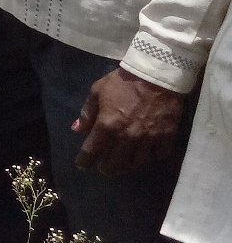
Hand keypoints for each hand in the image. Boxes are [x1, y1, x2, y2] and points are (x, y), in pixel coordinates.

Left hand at [73, 68, 187, 174]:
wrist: (156, 76)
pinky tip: (143, 156)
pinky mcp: (166, 138)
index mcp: (107, 125)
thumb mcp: (97, 91)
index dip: (84, 161)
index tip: (82, 165)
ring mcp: (148, 139)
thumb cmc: (122, 82)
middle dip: (105, 167)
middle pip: (114, 164)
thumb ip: (87, 112)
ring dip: (126, 165)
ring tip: (122, 162)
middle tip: (103, 165)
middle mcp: (127, 136)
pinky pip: (156, 157)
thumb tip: (77, 129)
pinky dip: (148, 159)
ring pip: (135, 163)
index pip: (92, 151)